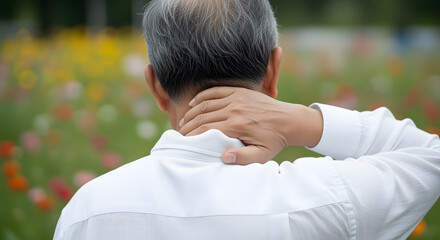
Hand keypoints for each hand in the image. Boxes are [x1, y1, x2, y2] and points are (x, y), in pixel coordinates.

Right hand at [179, 87, 322, 164]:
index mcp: (237, 126)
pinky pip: (215, 91)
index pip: (206, 130)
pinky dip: (202, 97)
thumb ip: (243, 157)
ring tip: (184, 120)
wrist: (290, 120)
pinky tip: (194, 103)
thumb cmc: (274, 140)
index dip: (191, 136)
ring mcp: (236, 98)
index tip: (184, 141)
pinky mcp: (239, 91)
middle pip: (202, 117)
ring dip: (192, 112)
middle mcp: (234, 109)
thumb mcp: (262, 154)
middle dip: (188, 125)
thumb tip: (224, 157)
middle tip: (180, 132)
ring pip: (206, 103)